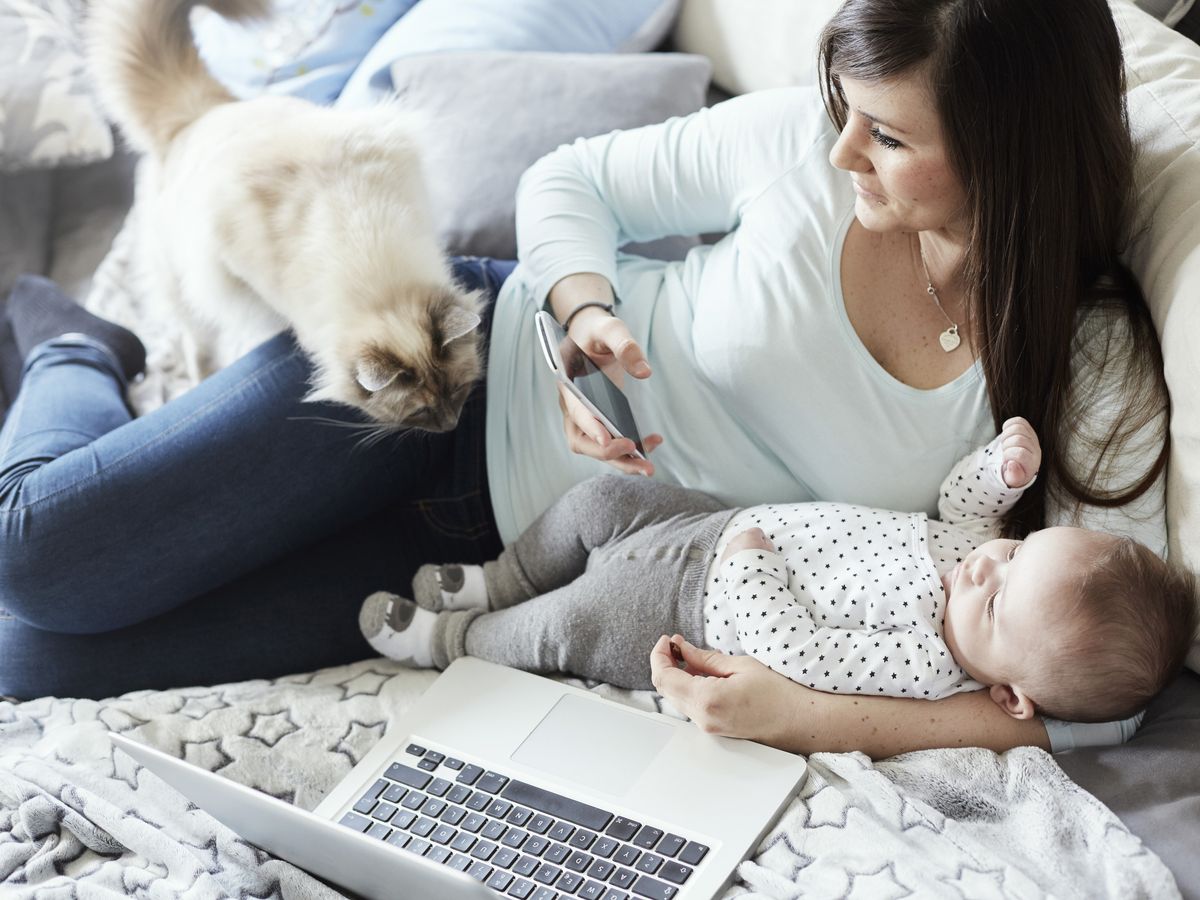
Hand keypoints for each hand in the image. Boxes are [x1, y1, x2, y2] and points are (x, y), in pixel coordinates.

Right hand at [558, 308, 662, 476]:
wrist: (591, 335)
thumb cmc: (596, 331)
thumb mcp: (610, 328)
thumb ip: (625, 345)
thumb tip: (644, 372)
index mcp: (568, 385)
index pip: (577, 413)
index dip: (592, 429)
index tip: (609, 441)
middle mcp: (571, 407)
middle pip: (583, 442)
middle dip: (608, 453)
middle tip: (637, 455)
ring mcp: (583, 418)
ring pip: (596, 449)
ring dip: (621, 461)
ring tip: (649, 468)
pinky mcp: (598, 422)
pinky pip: (610, 444)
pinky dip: (628, 451)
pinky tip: (652, 444)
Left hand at [648, 634, 802, 743]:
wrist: (801, 720)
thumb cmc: (779, 692)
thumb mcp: (740, 665)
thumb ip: (705, 658)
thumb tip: (681, 649)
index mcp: (707, 700)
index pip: (664, 678)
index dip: (659, 655)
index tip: (666, 640)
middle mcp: (703, 718)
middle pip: (665, 689)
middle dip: (665, 663)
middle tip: (675, 643)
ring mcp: (708, 727)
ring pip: (676, 698)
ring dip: (675, 675)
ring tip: (686, 654)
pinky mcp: (715, 729)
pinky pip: (690, 705)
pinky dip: (686, 686)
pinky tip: (697, 672)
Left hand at [719, 527, 773, 563]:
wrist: (749, 578)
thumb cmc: (762, 563)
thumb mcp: (771, 551)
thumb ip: (767, 543)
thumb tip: (763, 542)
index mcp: (750, 534)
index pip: (757, 532)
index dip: (762, 541)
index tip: (764, 549)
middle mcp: (737, 538)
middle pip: (745, 538)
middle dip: (750, 545)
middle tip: (755, 558)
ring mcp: (729, 547)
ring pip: (736, 547)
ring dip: (741, 552)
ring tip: (747, 565)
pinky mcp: (724, 557)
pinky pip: (730, 556)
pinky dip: (734, 560)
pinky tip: (740, 568)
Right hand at [999, 416, 1040, 487]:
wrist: (1016, 465)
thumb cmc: (1013, 473)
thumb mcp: (1012, 479)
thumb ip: (1013, 476)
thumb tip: (1012, 464)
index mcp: (1033, 463)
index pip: (1020, 453)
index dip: (1008, 455)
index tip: (1006, 461)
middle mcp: (1036, 449)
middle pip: (1018, 439)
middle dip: (1006, 446)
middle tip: (1004, 453)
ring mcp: (1032, 438)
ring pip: (1018, 427)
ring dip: (1006, 435)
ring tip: (1005, 444)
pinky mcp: (1027, 429)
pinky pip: (1017, 421)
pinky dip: (1008, 426)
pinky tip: (1007, 436)